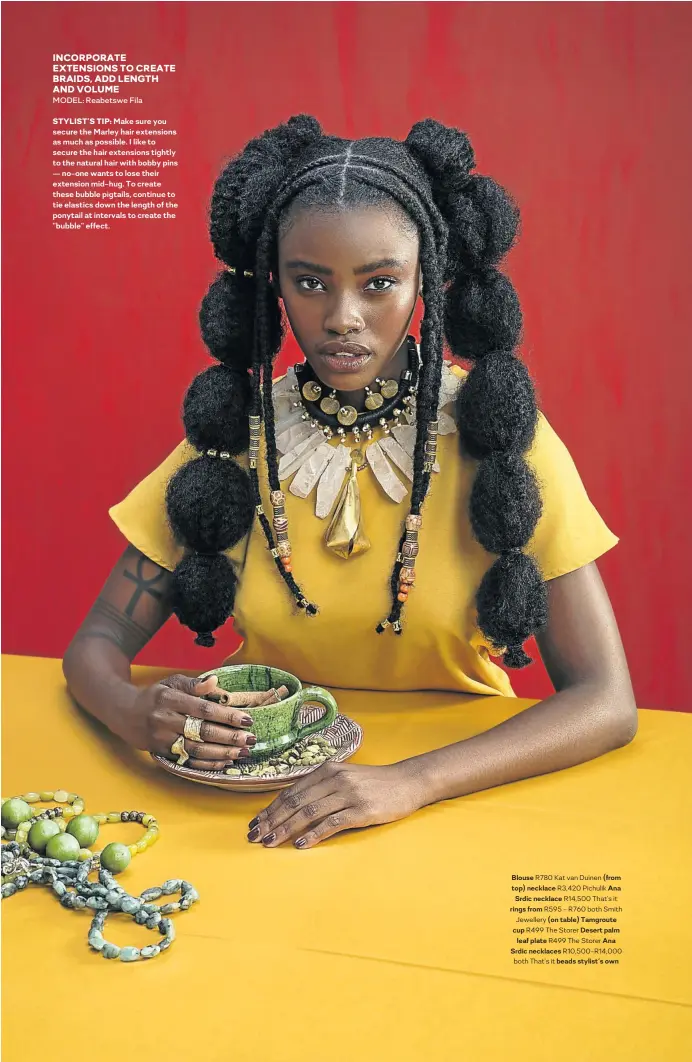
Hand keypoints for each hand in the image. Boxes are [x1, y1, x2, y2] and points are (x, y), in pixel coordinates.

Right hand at [124, 674, 284, 768]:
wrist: (125, 713)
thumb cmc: (156, 695)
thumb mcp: (172, 682)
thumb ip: (194, 684)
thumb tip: (215, 681)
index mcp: (169, 699)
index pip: (203, 709)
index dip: (226, 715)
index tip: (247, 719)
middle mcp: (164, 720)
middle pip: (202, 732)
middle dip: (229, 737)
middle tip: (250, 739)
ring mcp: (162, 740)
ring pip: (196, 750)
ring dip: (222, 753)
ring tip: (242, 751)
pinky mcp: (162, 754)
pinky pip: (188, 762)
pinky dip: (208, 764)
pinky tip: (225, 761)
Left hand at [247, 761, 421, 848]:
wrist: (407, 782)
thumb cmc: (373, 783)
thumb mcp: (343, 778)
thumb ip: (320, 788)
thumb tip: (290, 807)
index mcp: (326, 770)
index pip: (291, 792)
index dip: (270, 809)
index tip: (255, 823)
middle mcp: (335, 779)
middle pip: (295, 802)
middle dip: (272, 820)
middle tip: (256, 836)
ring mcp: (348, 794)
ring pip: (309, 813)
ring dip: (287, 829)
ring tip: (272, 842)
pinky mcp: (361, 810)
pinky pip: (332, 823)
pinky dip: (314, 835)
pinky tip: (301, 844)